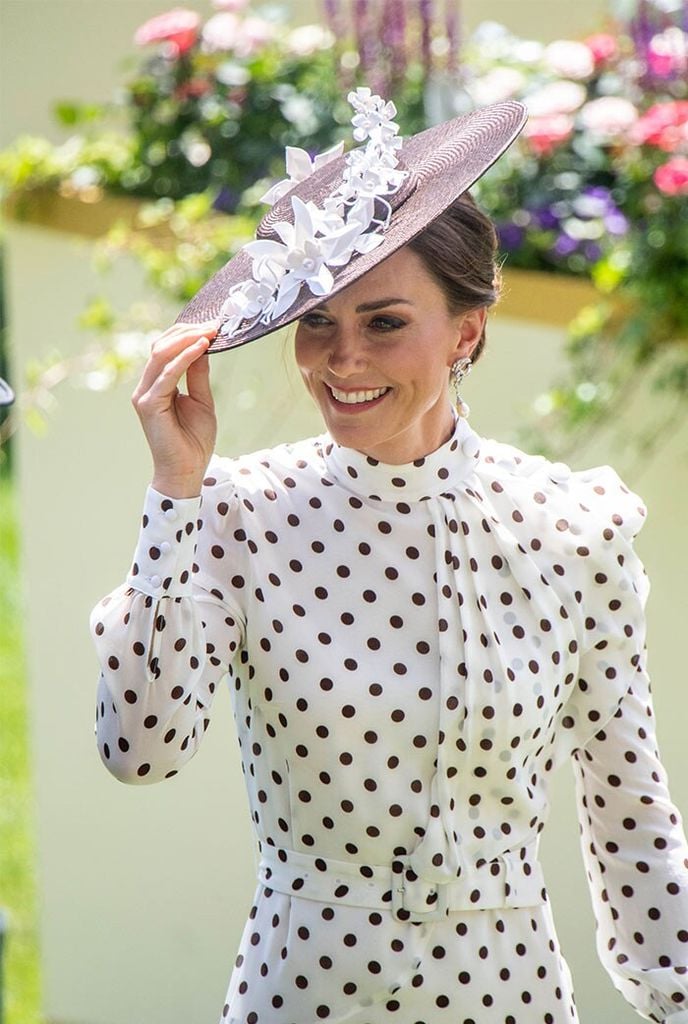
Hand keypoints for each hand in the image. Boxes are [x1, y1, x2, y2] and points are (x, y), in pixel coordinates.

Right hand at [132, 320, 219, 496]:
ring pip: (161, 354)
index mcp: (157, 385)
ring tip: (211, 331)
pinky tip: (202, 347)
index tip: (213, 325)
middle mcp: (146, 387)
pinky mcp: (148, 404)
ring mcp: (144, 395)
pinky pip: (167, 373)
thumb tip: (203, 348)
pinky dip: (185, 357)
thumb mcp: (202, 402)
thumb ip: (199, 376)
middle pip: (162, 346)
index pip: (166, 349)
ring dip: (187, 339)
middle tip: (214, 323)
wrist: (186, 471)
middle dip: (188, 331)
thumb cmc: (193, 441)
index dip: (187, 334)